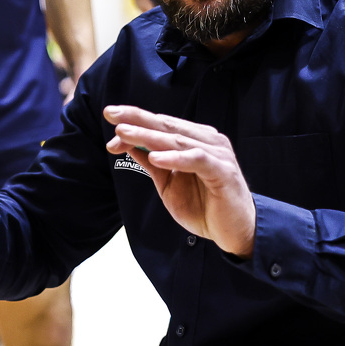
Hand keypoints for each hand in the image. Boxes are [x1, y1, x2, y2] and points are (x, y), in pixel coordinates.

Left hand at [104, 106, 255, 256]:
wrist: (235, 232)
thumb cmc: (204, 206)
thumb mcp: (169, 183)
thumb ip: (151, 161)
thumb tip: (124, 141)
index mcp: (194, 140)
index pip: (161, 124)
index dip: (135, 121)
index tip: (109, 118)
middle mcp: (206, 141)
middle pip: (167, 125)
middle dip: (137, 118)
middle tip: (112, 113)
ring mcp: (217, 154)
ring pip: (178, 140)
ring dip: (149, 136)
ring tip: (124, 132)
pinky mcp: (223, 171)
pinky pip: (197, 159)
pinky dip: (176, 158)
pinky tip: (156, 158)